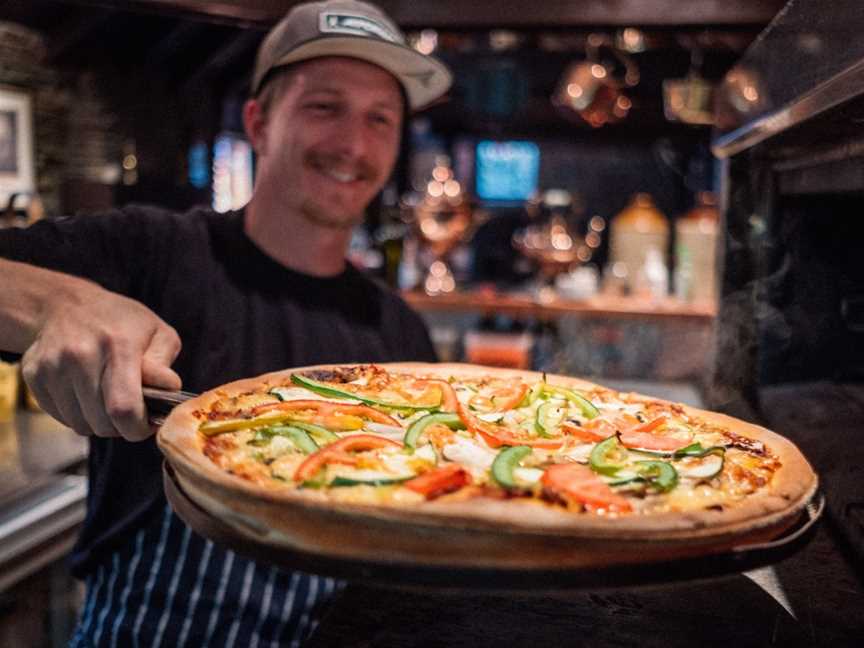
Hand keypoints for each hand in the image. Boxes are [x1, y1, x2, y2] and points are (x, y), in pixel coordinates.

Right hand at [21, 283, 181, 441]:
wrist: (67, 305)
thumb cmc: (121, 322)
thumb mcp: (157, 333)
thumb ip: (164, 364)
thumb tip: (168, 389)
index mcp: (118, 345)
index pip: (123, 407)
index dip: (137, 428)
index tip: (146, 425)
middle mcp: (80, 355)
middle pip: (101, 422)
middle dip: (121, 427)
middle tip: (130, 411)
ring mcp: (53, 366)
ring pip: (80, 424)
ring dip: (99, 422)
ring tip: (108, 400)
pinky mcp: (34, 376)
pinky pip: (61, 417)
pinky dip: (78, 415)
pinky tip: (87, 394)